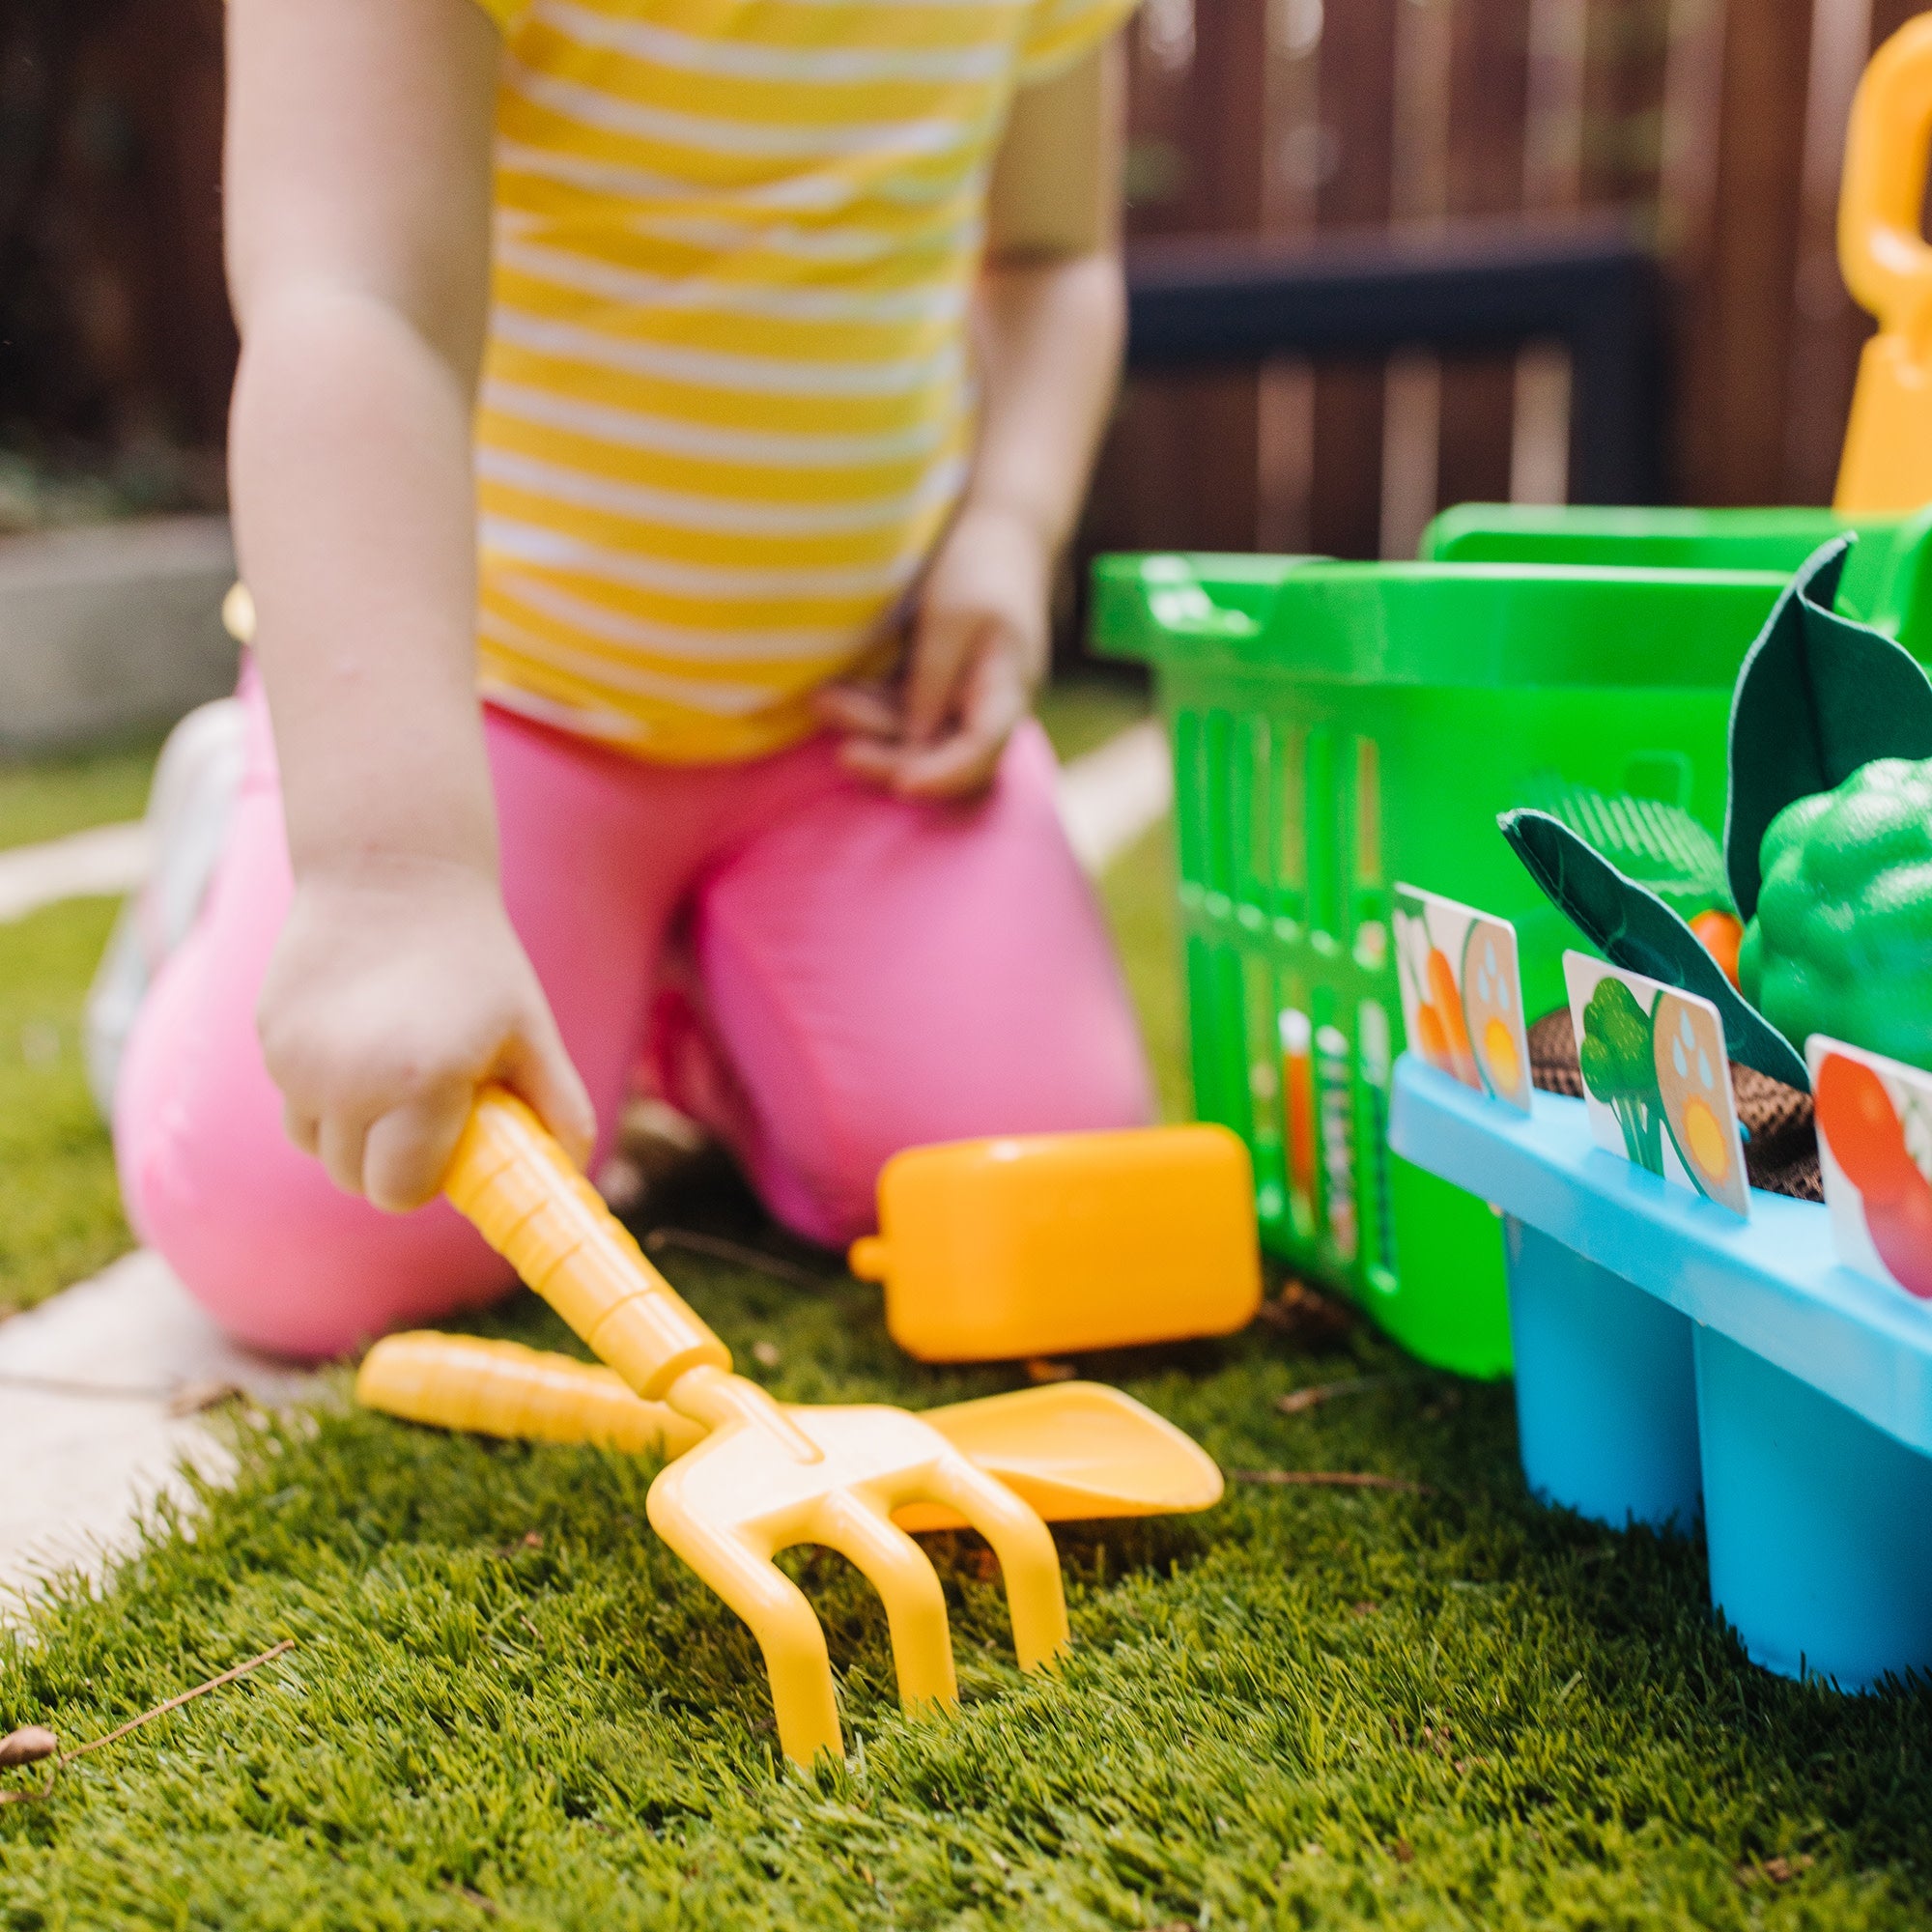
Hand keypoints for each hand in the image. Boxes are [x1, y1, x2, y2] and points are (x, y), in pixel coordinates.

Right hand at [257, 857, 593, 1211]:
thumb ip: (557, 1105)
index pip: (398, 1192)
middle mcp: (347, 1082)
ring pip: (315, 1142)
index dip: (423, 1179)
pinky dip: (320, 1088)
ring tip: (390, 1068)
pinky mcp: (267, 1037)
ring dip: (349, 1127)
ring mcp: (297, 1061)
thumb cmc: (476, 960)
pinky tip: (356, 1035)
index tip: (445, 1144)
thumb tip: (575, 1170)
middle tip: (424, 1107)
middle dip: (387, 1159)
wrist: (393, 873)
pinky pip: (292, 1096)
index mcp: (421, 1084)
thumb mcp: (530, 1029)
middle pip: (352, 1177)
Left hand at [815, 502, 1051, 799]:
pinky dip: (871, 706)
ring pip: (915, 736)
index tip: (902, 784)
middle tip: (843, 753)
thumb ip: (932, 680)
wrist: (1000, 524)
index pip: (982, 753)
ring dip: (869, 724)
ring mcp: (964, 697)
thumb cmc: (982, 562)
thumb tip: (913, 740)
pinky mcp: (940, 684)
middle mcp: (989, 705)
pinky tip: (834, 692)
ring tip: (822, 700)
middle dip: (890, 755)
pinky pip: (903, 711)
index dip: (943, 776)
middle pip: (943, 756)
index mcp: (1007, 690)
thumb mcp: (952, 616)